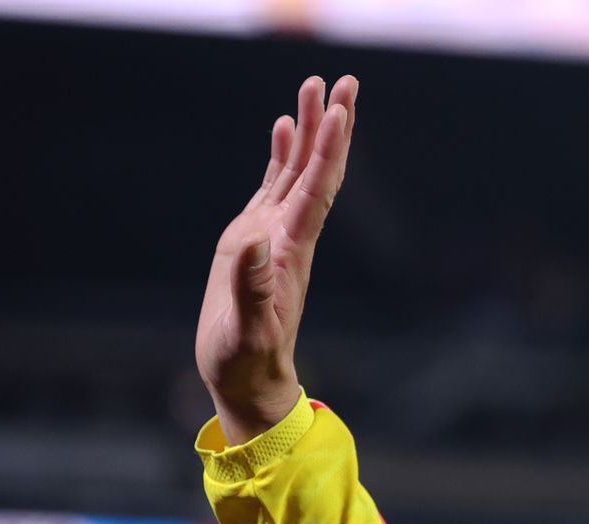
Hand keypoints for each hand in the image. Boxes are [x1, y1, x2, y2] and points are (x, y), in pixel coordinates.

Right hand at [195, 75, 358, 444]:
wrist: (247, 379)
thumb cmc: (246, 359)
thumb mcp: (247, 328)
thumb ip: (251, 289)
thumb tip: (254, 244)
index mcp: (291, 250)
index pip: (317, 189)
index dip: (329, 149)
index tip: (340, 109)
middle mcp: (290, 235)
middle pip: (317, 170)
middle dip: (329, 125)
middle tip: (341, 80)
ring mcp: (274, 235)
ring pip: (298, 171)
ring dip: (308, 131)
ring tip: (312, 88)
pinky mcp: (256, 240)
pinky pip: (274, 187)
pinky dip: (282, 155)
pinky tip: (284, 129)